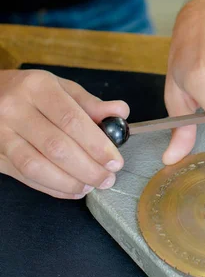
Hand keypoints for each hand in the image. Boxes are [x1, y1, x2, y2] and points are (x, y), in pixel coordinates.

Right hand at [0, 69, 128, 198]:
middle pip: (56, 147)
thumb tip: (121, 113)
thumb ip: (90, 103)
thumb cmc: (30, 92)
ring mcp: (0, 134)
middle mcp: (15, 109)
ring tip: (91, 186)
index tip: (115, 161)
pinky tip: (71, 190)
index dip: (96, 144)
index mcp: (37, 87)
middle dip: (88, 168)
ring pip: (37, 166)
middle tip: (107, 178)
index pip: (71, 120)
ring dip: (69, 182)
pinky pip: (25, 176)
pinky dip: (52, 188)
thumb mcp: (60, 87)